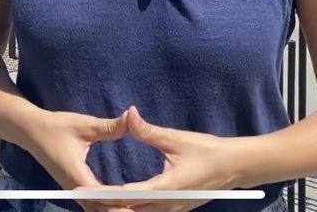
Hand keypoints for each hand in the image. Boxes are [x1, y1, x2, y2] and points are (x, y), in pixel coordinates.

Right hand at [25, 108, 130, 211]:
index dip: (121, 201)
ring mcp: (73, 191)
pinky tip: (120, 203)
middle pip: (100, 210)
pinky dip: (105, 206)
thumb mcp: (84, 125)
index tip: (140, 200)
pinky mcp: (73, 188)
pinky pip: (92, 204)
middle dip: (120, 209)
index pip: (102, 197)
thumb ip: (108, 127)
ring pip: (95, 210)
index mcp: (78, 176)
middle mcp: (75, 189)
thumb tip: (131, 120)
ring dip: (113, 209)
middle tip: (143, 204)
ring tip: (134, 207)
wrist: (32, 131)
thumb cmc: (56, 127)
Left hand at [79, 106, 240, 211]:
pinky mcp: (176, 209)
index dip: (101, 193)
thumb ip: (148, 131)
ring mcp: (173, 210)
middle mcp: (167, 205)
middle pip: (128, 211)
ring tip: (95, 200)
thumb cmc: (208, 151)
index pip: (126, 195)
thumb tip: (129, 114)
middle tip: (81, 195)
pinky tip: (121, 203)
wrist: (235, 166)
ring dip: (118, 209)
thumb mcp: (176, 139)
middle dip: (105, 206)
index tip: (81, 189)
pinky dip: (132, 209)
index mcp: (165, 189)